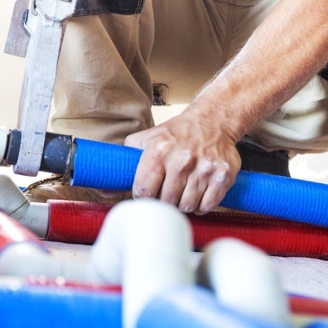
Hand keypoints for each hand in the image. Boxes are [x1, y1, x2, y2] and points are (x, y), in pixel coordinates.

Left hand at [124, 110, 241, 213]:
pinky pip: (208, 205)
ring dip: (183, 204)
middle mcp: (182, 159)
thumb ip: (124, 162)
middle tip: (167, 192)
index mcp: (158, 150)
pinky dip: (202, 205)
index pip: (144, 191)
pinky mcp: (223, 175)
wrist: (213, 121)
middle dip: (164, 201)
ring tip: (183, 191)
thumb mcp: (146, 139)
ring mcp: (204, 168)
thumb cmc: (176, 134)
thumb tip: (103, 188)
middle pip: (166, 201)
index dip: (143, 197)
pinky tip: (198, 193)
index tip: (147, 194)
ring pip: (187, 206)